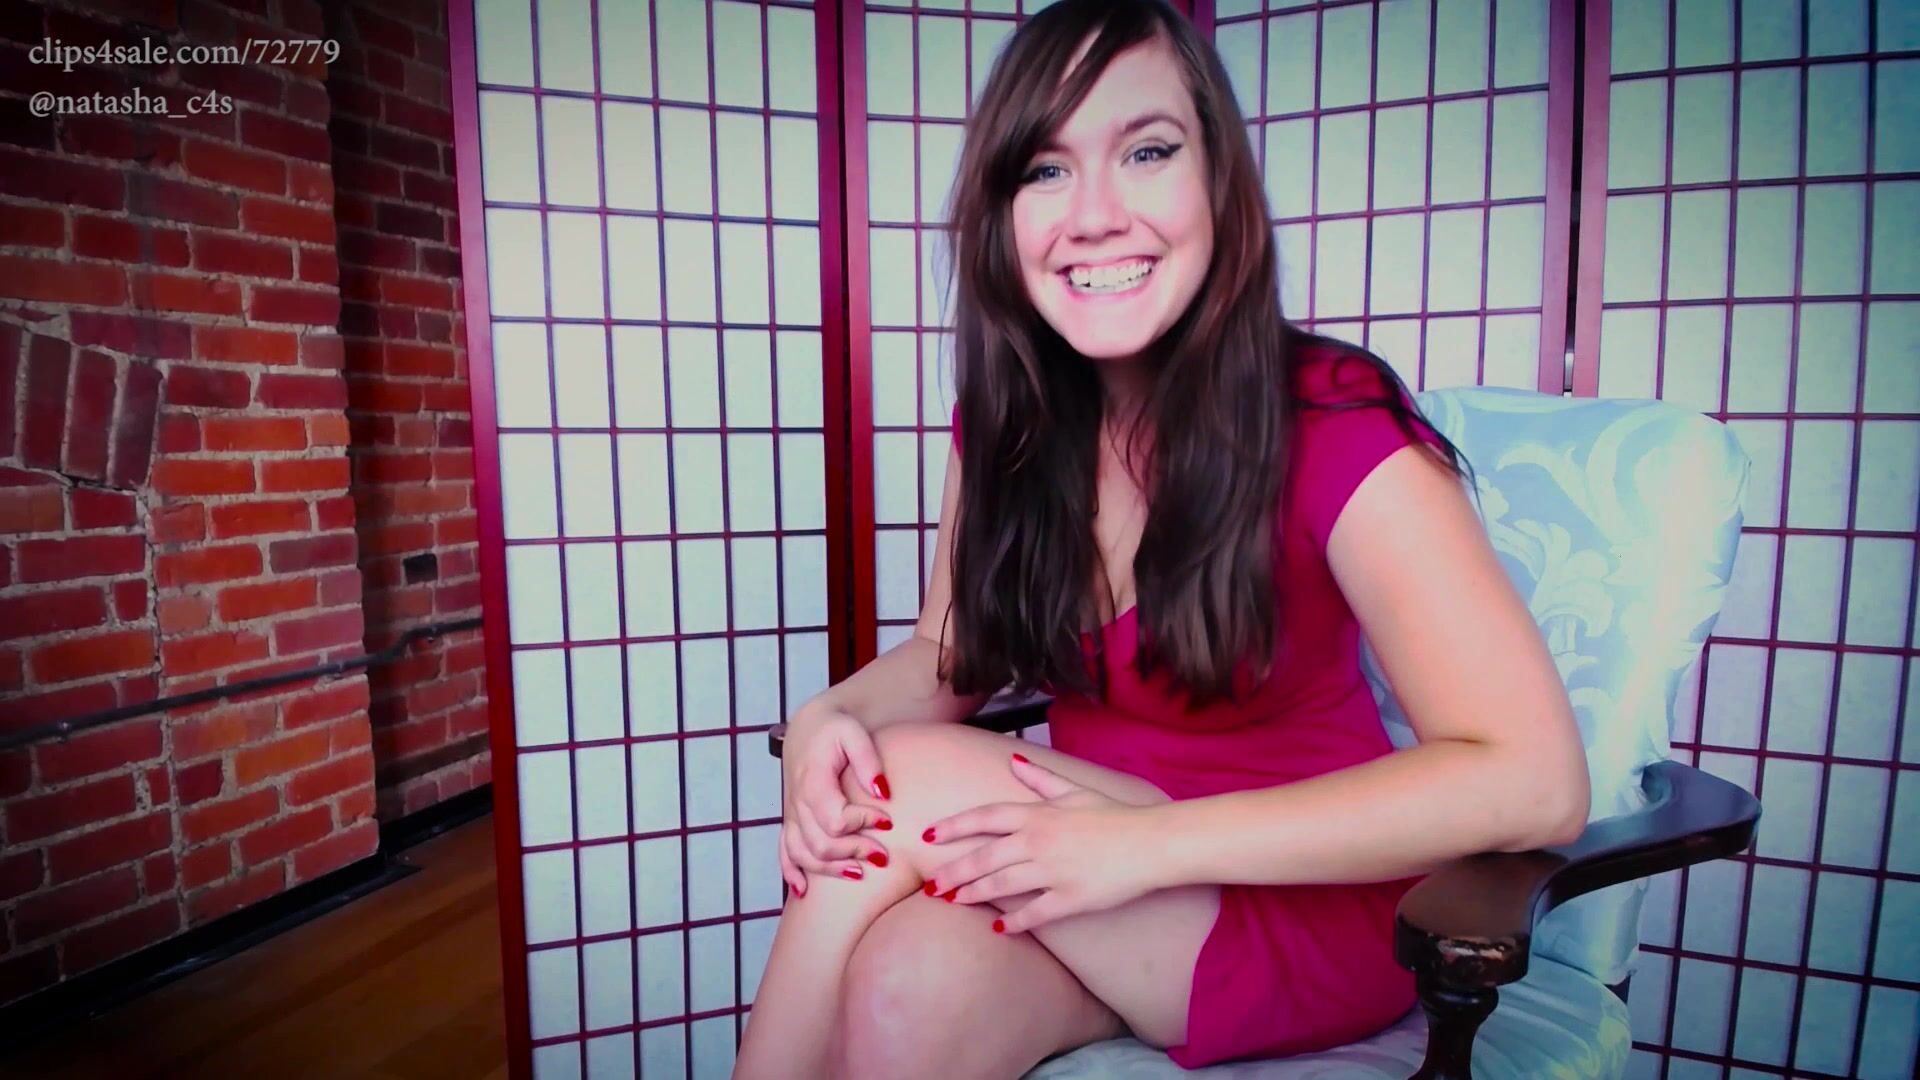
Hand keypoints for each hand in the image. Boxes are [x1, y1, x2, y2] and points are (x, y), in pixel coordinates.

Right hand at [779, 708, 893, 896]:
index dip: (863, 825)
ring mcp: (791, 814)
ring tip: (859, 873)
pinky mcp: (790, 820)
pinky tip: (804, 891)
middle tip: (883, 854)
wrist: (810, 724)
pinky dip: (792, 873)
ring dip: (829, 869)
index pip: (835, 820)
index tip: (888, 820)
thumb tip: (883, 793)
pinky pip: (784, 852)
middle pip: (820, 844)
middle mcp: (797, 803)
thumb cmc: (834, 727)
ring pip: (802, 854)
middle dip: (853, 853)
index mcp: (812, 782)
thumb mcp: (854, 733)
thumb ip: (868, 761)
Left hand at [921, 753, 1161, 934]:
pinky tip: (999, 929)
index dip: (954, 826)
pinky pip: (1035, 913)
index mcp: (1038, 815)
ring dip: (974, 894)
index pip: (985, 818)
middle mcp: (1039, 842)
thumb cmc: (1114, 815)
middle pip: (984, 857)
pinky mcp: (1070, 899)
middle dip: (954, 871)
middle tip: (933, 884)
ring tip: (953, 901)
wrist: (1150, 843)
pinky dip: (1015, 923)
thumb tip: (1013, 761)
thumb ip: (1040, 779)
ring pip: (1001, 885)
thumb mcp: (1075, 792)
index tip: (928, 835)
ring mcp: (1053, 872)